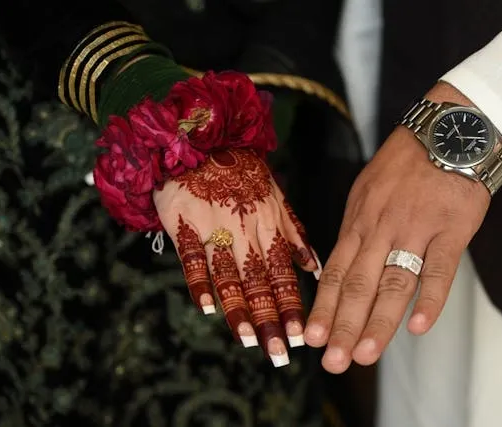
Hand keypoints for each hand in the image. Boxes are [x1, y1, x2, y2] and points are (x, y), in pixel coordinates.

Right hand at [154, 148, 319, 366]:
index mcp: (268, 226)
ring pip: (229, 274)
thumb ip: (295, 234)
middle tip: (278, 352)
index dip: (292, 305)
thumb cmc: (242, 173)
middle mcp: (246, 231)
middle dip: (270, 318)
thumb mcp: (276, 198)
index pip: (283, 273)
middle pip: (260, 281)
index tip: (301, 336)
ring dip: (239, 308)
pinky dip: (199, 281)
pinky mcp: (185, 225)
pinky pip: (192, 258)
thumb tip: (315, 268)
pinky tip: (207, 307)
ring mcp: (215, 229)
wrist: (202, 141)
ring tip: (248, 339)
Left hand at [304, 84, 490, 372]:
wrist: (449, 130)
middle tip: (332, 362)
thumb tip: (341, 268)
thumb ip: (357, 230)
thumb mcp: (367, 191)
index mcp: (358, 220)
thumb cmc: (407, 164)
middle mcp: (380, 227)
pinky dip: (430, 299)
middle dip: (342, 326)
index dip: (323, 307)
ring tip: (364, 354)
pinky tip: (418, 327)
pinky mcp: (451, 228)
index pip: (335, 271)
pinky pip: (439, 269)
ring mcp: (415, 228)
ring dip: (378, 322)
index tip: (312, 338)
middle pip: (357, 284)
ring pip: (393, 282)